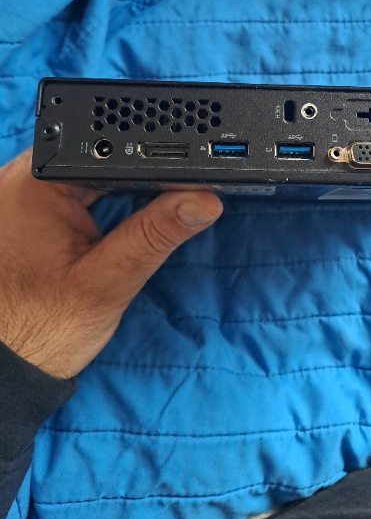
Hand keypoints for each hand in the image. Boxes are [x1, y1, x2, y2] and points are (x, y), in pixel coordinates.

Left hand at [0, 149, 222, 378]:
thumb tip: (204, 200)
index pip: (108, 151)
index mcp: (35, 184)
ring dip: (116, 193)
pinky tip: (104, 231)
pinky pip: (71, 192)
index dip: (152, 160)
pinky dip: (96, 204)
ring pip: (87, 175)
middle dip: (134, 181)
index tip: (184, 182)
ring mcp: (18, 196)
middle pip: (98, 159)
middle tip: (158, 215)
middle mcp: (19, 180)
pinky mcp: (23, 213)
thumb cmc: (41, 330)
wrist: (4, 367)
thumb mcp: (108, 281)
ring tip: (123, 230)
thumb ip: (156, 234)